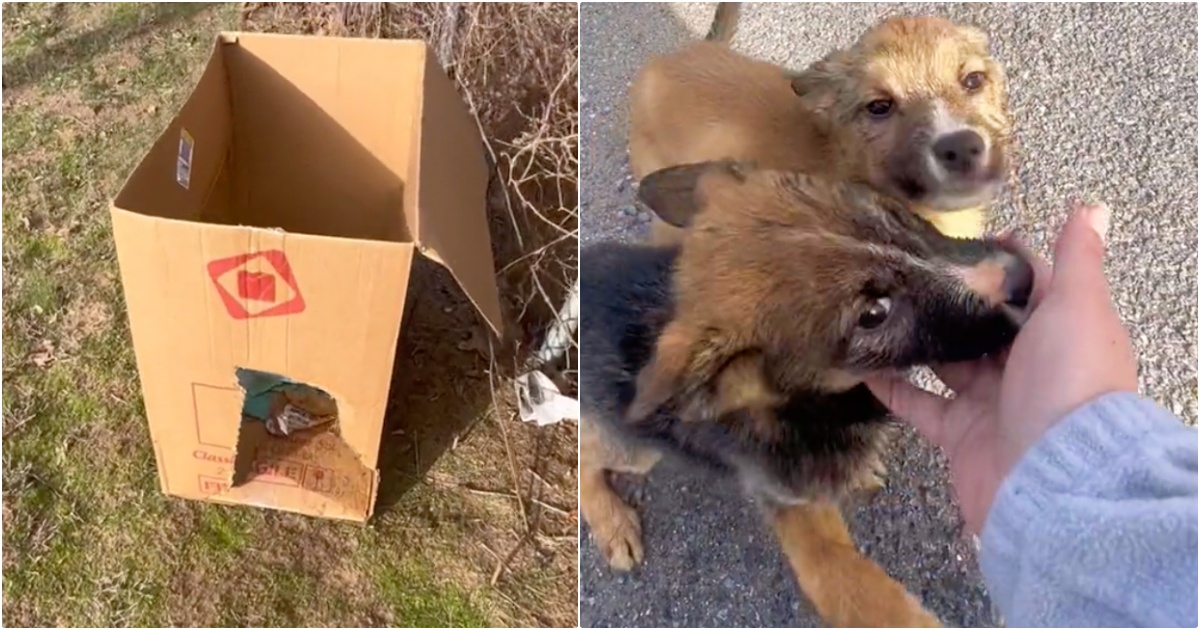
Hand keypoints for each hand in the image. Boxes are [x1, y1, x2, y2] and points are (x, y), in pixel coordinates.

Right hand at [865, 203, 1138, 532]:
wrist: (1053, 478)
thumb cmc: (1068, 383)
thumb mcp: (1077, 307)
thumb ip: (1077, 259)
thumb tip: (1090, 207)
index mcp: (1063, 334)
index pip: (1033, 287)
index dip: (1002, 260)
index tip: (961, 237)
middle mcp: (1030, 367)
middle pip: (986, 324)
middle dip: (952, 299)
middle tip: (907, 268)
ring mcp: (992, 402)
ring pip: (948, 361)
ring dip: (918, 338)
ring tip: (880, 306)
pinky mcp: (959, 434)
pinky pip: (920, 404)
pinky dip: (892, 386)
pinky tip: (862, 363)